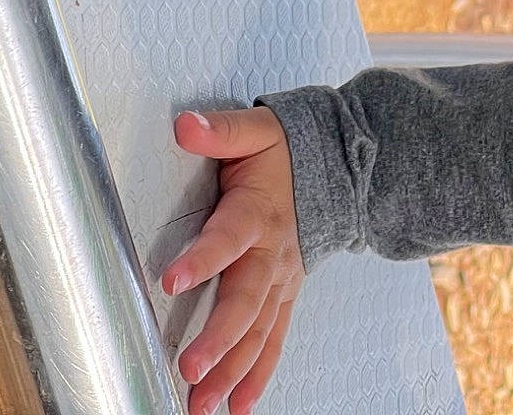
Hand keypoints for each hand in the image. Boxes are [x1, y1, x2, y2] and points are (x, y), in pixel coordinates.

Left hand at [164, 108, 305, 414]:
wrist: (341, 167)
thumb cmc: (289, 150)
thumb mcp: (256, 129)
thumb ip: (220, 130)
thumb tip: (185, 125)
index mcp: (258, 213)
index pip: (227, 238)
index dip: (202, 260)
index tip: (172, 281)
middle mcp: (272, 254)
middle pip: (246, 302)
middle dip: (220, 341)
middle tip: (191, 370)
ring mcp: (282, 280)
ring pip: (259, 332)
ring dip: (233, 370)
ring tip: (203, 403)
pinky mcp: (285, 295)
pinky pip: (273, 341)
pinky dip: (258, 375)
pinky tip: (238, 405)